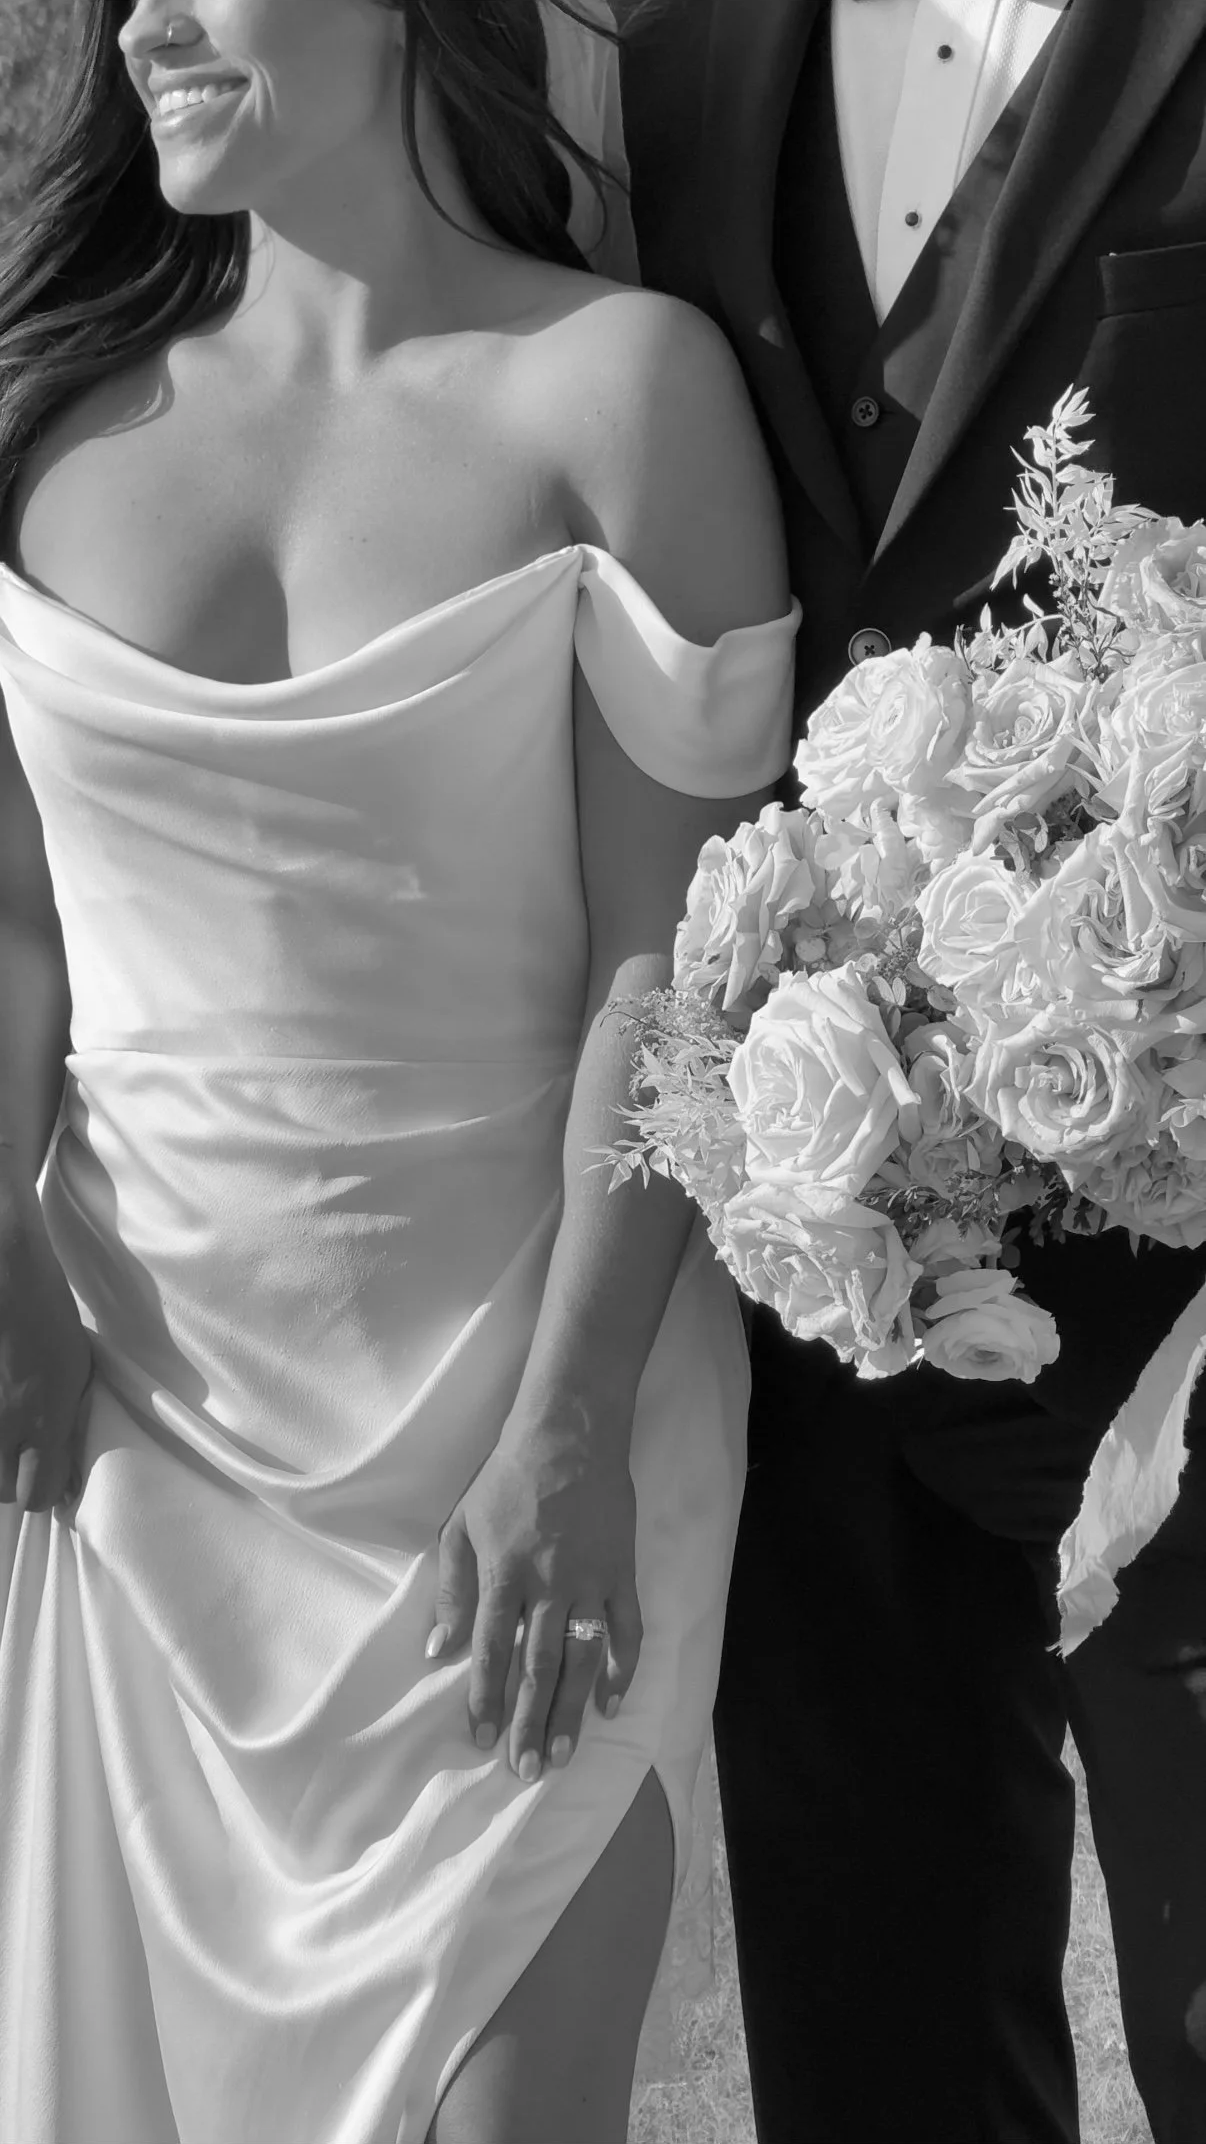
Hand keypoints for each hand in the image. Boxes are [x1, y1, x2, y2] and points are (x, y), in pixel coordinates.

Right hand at [0, 1191, 91, 1511]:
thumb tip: (65, 1459)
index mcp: (46, 1421)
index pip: (38, 1494)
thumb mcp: (78, 1370)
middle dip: (14, 1478)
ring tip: (8, 1427)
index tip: (49, 1478)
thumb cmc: (50, 1314)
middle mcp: (6, 1429)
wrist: (8, 1277)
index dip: (45, 1492)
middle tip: (23, 1452)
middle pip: (3, 1491)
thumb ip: (68, 1420)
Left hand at [428, 1416, 642, 1781]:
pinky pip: (626, 1629)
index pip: (491, 1650)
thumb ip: (452, 1590)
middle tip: (527, 1768)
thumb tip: (436, 1650)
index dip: (485, 1699)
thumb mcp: (462, 1526)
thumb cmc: (507, 1479)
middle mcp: (547, 1584)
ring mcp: (590, 1580)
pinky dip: (622, 1669)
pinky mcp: (622, 1571)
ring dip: (573, 1710)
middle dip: (530, 1721)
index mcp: (503, 1573)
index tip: (480, 1740)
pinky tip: (612, 1704)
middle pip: (538, 1666)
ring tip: (565, 1753)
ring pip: (582, 1658)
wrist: (569, 1433)